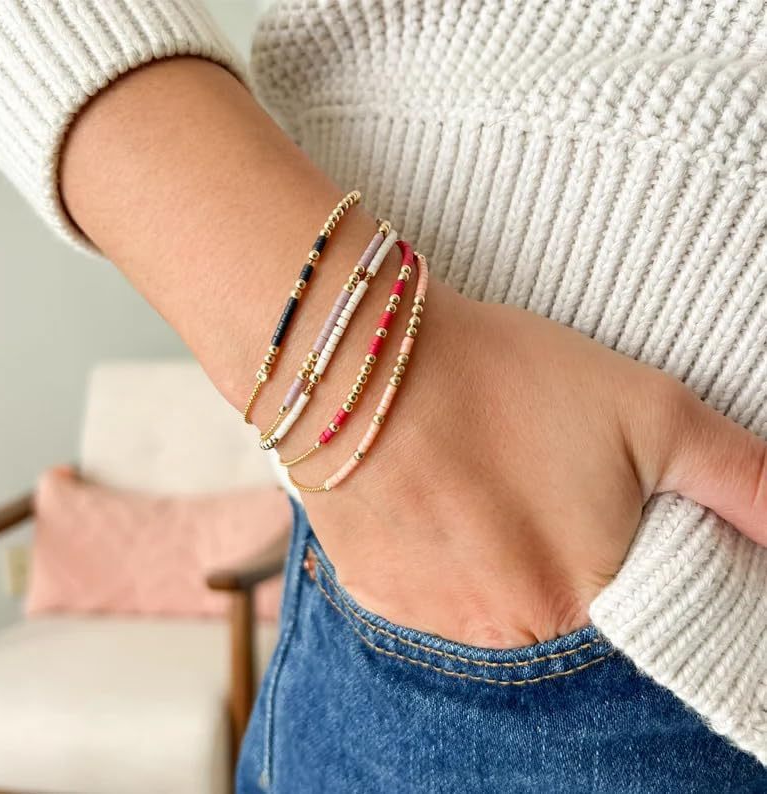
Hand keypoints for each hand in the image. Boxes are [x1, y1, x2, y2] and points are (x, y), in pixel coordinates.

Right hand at [290, 280, 766, 647]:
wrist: (367, 357)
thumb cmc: (508, 376)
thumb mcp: (651, 414)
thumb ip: (744, 482)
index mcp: (578, 598)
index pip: (628, 609)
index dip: (612, 547)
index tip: (584, 499)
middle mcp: (502, 628)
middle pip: (550, 606)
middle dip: (547, 550)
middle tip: (523, 478)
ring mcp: (428, 617)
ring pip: (483, 598)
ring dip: (487, 553)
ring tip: (471, 477)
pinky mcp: (373, 590)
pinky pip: (423, 588)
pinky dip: (433, 551)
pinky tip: (427, 493)